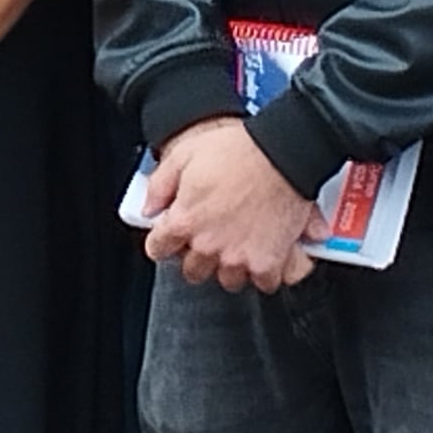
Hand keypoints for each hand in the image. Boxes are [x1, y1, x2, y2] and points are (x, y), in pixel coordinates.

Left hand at [141, 116, 322, 292]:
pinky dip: (266, 272)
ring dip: (232, 266)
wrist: (284, 152)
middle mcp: (209, 244)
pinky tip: (267, 255)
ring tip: (240, 246)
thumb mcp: (185, 154)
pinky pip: (264, 283)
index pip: (158, 249)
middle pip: (193, 271)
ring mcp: (239, 256)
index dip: (164, 240)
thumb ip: (160, 184)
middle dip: (198, 256)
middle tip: (211, 238)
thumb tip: (149, 208)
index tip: (173, 235)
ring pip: (228, 280)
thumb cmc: (239, 149)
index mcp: (185, 220)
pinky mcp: (268, 262)